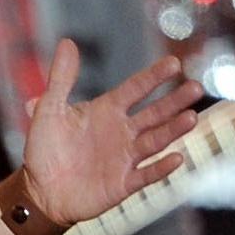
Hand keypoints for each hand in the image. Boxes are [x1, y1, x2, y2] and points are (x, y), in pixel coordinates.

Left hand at [18, 42, 198, 226]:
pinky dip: (161, 168)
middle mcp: (122, 132)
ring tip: (191, 118)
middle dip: (175, 102)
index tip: (174, 63)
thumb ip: (61, 79)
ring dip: (173, 130)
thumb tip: (67, 42)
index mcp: (108, 110)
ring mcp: (125, 158)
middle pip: (155, 113)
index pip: (136, 89)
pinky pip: (146, 175)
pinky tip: (177, 158)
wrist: (39, 191)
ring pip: (156, 141)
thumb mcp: (49, 111)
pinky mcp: (123, 184)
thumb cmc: (45, 150)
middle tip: (195, 88)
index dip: (154, 77)